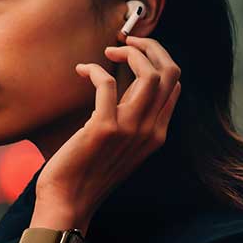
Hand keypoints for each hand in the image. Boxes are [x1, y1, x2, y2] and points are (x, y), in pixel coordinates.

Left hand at [34, 35, 182, 227]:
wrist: (68, 202)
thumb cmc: (87, 172)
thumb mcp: (120, 145)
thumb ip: (131, 119)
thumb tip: (130, 87)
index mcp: (156, 134)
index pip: (174, 83)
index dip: (157, 58)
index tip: (135, 50)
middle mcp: (149, 131)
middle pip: (169, 72)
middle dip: (150, 46)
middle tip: (127, 41)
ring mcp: (129, 130)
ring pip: (149, 74)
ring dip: (130, 52)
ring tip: (110, 51)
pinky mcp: (104, 128)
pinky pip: (108, 83)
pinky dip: (95, 70)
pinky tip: (82, 71)